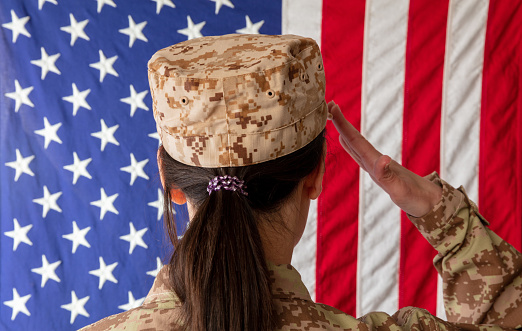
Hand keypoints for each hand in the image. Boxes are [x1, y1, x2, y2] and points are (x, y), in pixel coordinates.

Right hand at [328, 101, 441, 216]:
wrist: (429, 201)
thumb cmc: (415, 197)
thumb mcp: (399, 189)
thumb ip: (388, 175)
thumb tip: (382, 158)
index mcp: (375, 162)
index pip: (355, 140)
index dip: (343, 125)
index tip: (333, 107)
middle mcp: (373, 160)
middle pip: (354, 138)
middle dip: (341, 123)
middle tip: (328, 105)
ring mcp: (375, 165)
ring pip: (355, 144)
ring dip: (344, 131)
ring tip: (333, 119)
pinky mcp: (378, 171)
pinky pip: (358, 154)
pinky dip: (350, 145)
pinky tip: (346, 141)